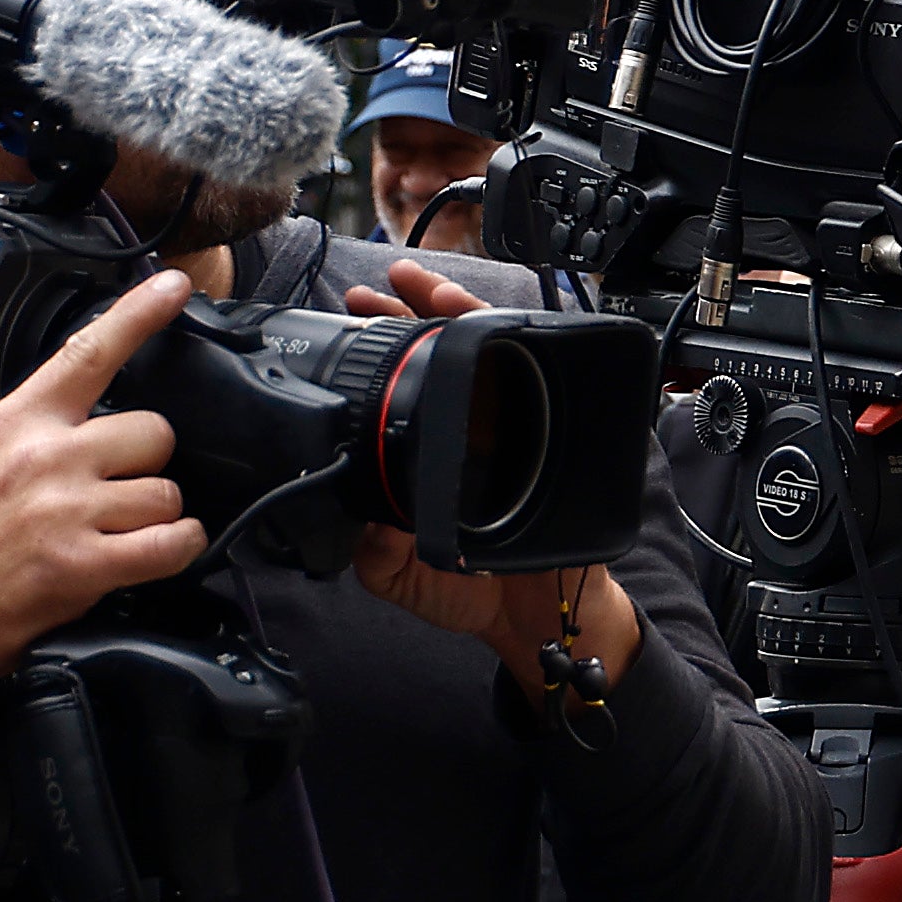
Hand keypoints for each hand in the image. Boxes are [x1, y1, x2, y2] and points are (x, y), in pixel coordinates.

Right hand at [0, 274, 205, 776]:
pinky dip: (176, 551)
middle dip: (146, 464)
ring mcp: (63, 510)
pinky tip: (157, 555)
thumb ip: (29, 437)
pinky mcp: (81, 565)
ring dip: (156, 516)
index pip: (85, 352)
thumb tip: (83, 423)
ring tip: (120, 535)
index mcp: (13, 425)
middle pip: (152, 432)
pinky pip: (170, 543)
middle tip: (118, 492)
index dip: (137, 314)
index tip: (174, 284)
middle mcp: (42, 458)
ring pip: (166, 491)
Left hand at [333, 260, 648, 701]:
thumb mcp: (397, 573)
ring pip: (485, 351)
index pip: (401, 387)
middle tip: (377, 287)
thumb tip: (354, 508)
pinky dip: (513, 338)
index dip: (378, 351)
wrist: (530, 619)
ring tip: (425, 282)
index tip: (351, 320)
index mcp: (429, 453)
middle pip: (440, 355)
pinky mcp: (550, 431)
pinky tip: (486, 316)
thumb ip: (370, 548)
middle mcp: (469, 430)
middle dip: (408, 311)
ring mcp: (511, 426)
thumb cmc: (468, 588)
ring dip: (456, 310)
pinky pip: (532, 375)